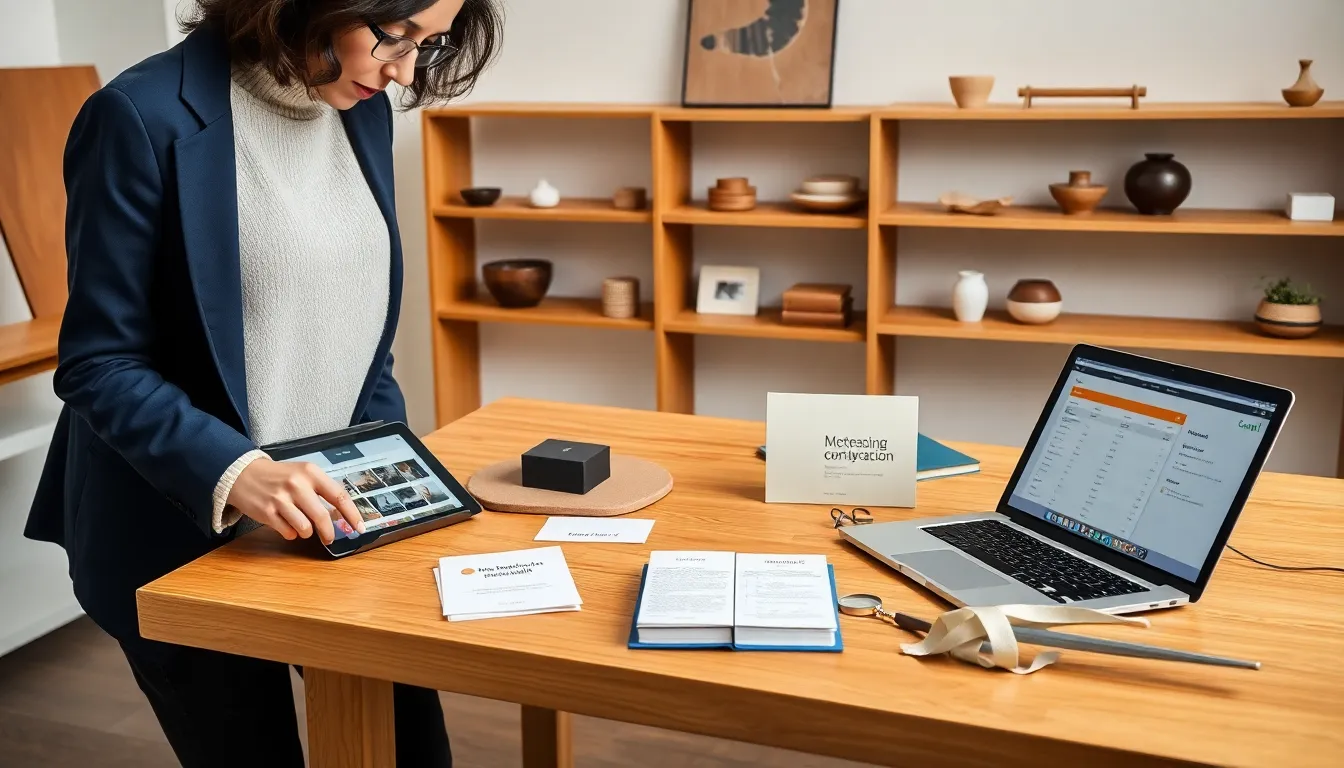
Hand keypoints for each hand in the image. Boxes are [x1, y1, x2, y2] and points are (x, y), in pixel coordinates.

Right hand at [227, 458, 364, 544]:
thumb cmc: (279, 477)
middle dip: (329, 532)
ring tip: (300, 523)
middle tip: (329, 538)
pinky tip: (285, 523)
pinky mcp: (267, 512)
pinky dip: (291, 533)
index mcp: (311, 472)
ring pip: (305, 528)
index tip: (359, 527)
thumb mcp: (302, 474)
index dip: (352, 514)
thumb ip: (322, 491)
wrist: (243, 474)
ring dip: (306, 532)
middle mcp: (297, 484)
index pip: (339, 496)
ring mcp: (281, 499)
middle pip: (322, 517)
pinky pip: (288, 532)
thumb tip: (342, 515)